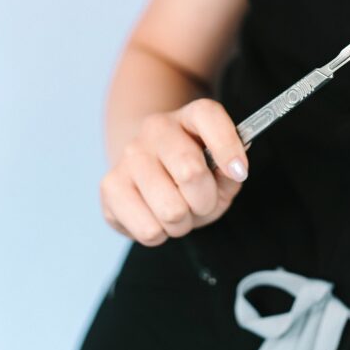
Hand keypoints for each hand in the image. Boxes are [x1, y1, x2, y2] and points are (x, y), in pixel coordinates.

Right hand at [99, 98, 248, 245]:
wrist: (146, 170)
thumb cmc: (192, 172)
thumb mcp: (221, 170)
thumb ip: (232, 172)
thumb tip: (234, 171)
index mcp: (190, 115)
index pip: (209, 116)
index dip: (228, 147)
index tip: (239, 172)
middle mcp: (156, 128)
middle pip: (190, 172)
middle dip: (206, 201)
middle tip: (202, 203)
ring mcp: (129, 155)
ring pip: (171, 210)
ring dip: (183, 223)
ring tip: (179, 212)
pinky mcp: (110, 186)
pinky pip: (148, 230)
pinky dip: (161, 234)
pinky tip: (156, 217)